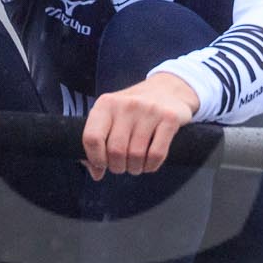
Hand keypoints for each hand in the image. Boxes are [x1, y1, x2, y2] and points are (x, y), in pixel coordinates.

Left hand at [81, 73, 199, 179]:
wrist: (167, 89)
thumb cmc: (132, 110)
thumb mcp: (110, 118)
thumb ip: (97, 143)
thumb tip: (96, 173)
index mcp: (106, 104)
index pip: (92, 138)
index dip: (95, 158)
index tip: (102, 163)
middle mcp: (127, 104)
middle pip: (115, 151)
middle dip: (118, 167)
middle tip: (122, 165)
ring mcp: (150, 110)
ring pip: (136, 155)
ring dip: (135, 168)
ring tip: (136, 164)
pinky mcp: (170, 118)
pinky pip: (156, 154)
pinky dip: (151, 166)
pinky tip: (149, 162)